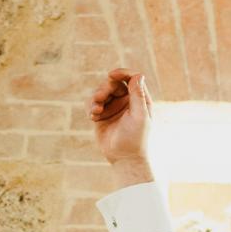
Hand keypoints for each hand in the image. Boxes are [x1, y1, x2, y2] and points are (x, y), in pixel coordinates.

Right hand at [88, 67, 153, 185]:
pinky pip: (92, 103)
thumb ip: (138, 96)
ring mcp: (114, 107)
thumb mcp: (139, 116)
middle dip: (104, 88)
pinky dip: (90, 107)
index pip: (131, 78)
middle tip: (99, 99)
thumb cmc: (136, 139)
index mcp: (140, 100)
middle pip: (113, 83)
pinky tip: (93, 117)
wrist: (124, 158)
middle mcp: (127, 101)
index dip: (121, 73)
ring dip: (95, 99)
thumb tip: (139, 74)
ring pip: (100, 92)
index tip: (111, 75)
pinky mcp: (102, 114)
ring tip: (95, 112)